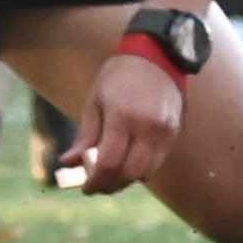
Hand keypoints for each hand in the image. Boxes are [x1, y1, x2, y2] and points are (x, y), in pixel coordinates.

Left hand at [62, 51, 185, 193]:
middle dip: (110, 186)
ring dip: (127, 181)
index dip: (95, 181)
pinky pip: (157, 162)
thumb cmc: (120, 75)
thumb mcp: (95, 100)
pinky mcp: (174, 132)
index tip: (85, 188)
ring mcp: (164, 130)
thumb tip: (68, 162)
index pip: (109, 162)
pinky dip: (142, 170)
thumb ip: (85, 135)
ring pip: (146, 172)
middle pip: (130, 173)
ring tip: (112, 177)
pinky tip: (129, 164)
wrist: (159, 54)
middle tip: (97, 186)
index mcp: (123, 115)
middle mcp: (147, 126)